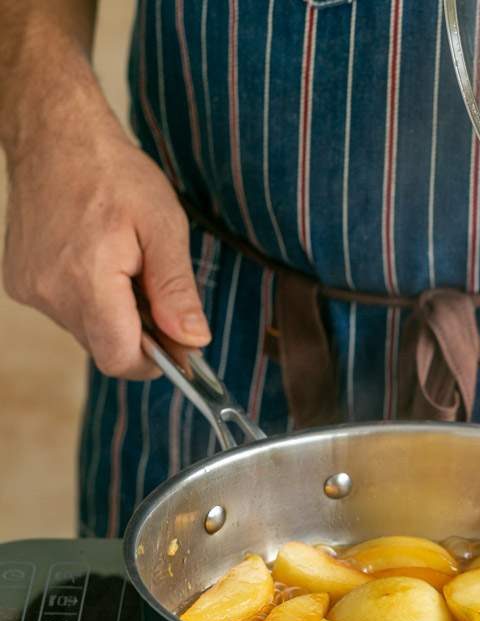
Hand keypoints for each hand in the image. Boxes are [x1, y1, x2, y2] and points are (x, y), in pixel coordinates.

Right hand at [2, 113, 210, 379]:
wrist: (55, 135)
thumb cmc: (113, 174)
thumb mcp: (164, 228)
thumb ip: (177, 291)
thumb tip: (192, 340)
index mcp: (88, 283)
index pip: (121, 359)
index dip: (154, 360)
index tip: (174, 342)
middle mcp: (50, 293)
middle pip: (105, 348)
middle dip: (137, 333)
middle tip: (151, 286)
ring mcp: (30, 289)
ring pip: (86, 331)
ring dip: (113, 314)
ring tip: (121, 264)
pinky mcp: (20, 282)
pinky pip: (65, 311)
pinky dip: (88, 298)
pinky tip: (94, 259)